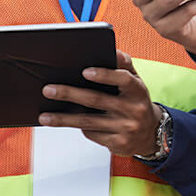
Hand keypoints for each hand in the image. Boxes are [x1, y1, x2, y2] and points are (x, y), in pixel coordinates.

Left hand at [38, 51, 161, 157]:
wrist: (151, 134)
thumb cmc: (136, 102)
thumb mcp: (136, 82)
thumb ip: (124, 66)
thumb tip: (113, 51)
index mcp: (138, 90)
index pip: (123, 79)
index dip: (105, 75)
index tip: (84, 72)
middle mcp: (134, 109)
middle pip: (96, 100)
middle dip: (69, 94)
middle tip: (48, 90)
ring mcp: (126, 128)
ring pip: (88, 122)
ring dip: (63, 119)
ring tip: (44, 116)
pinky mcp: (118, 144)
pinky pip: (92, 134)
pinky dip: (79, 128)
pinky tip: (68, 123)